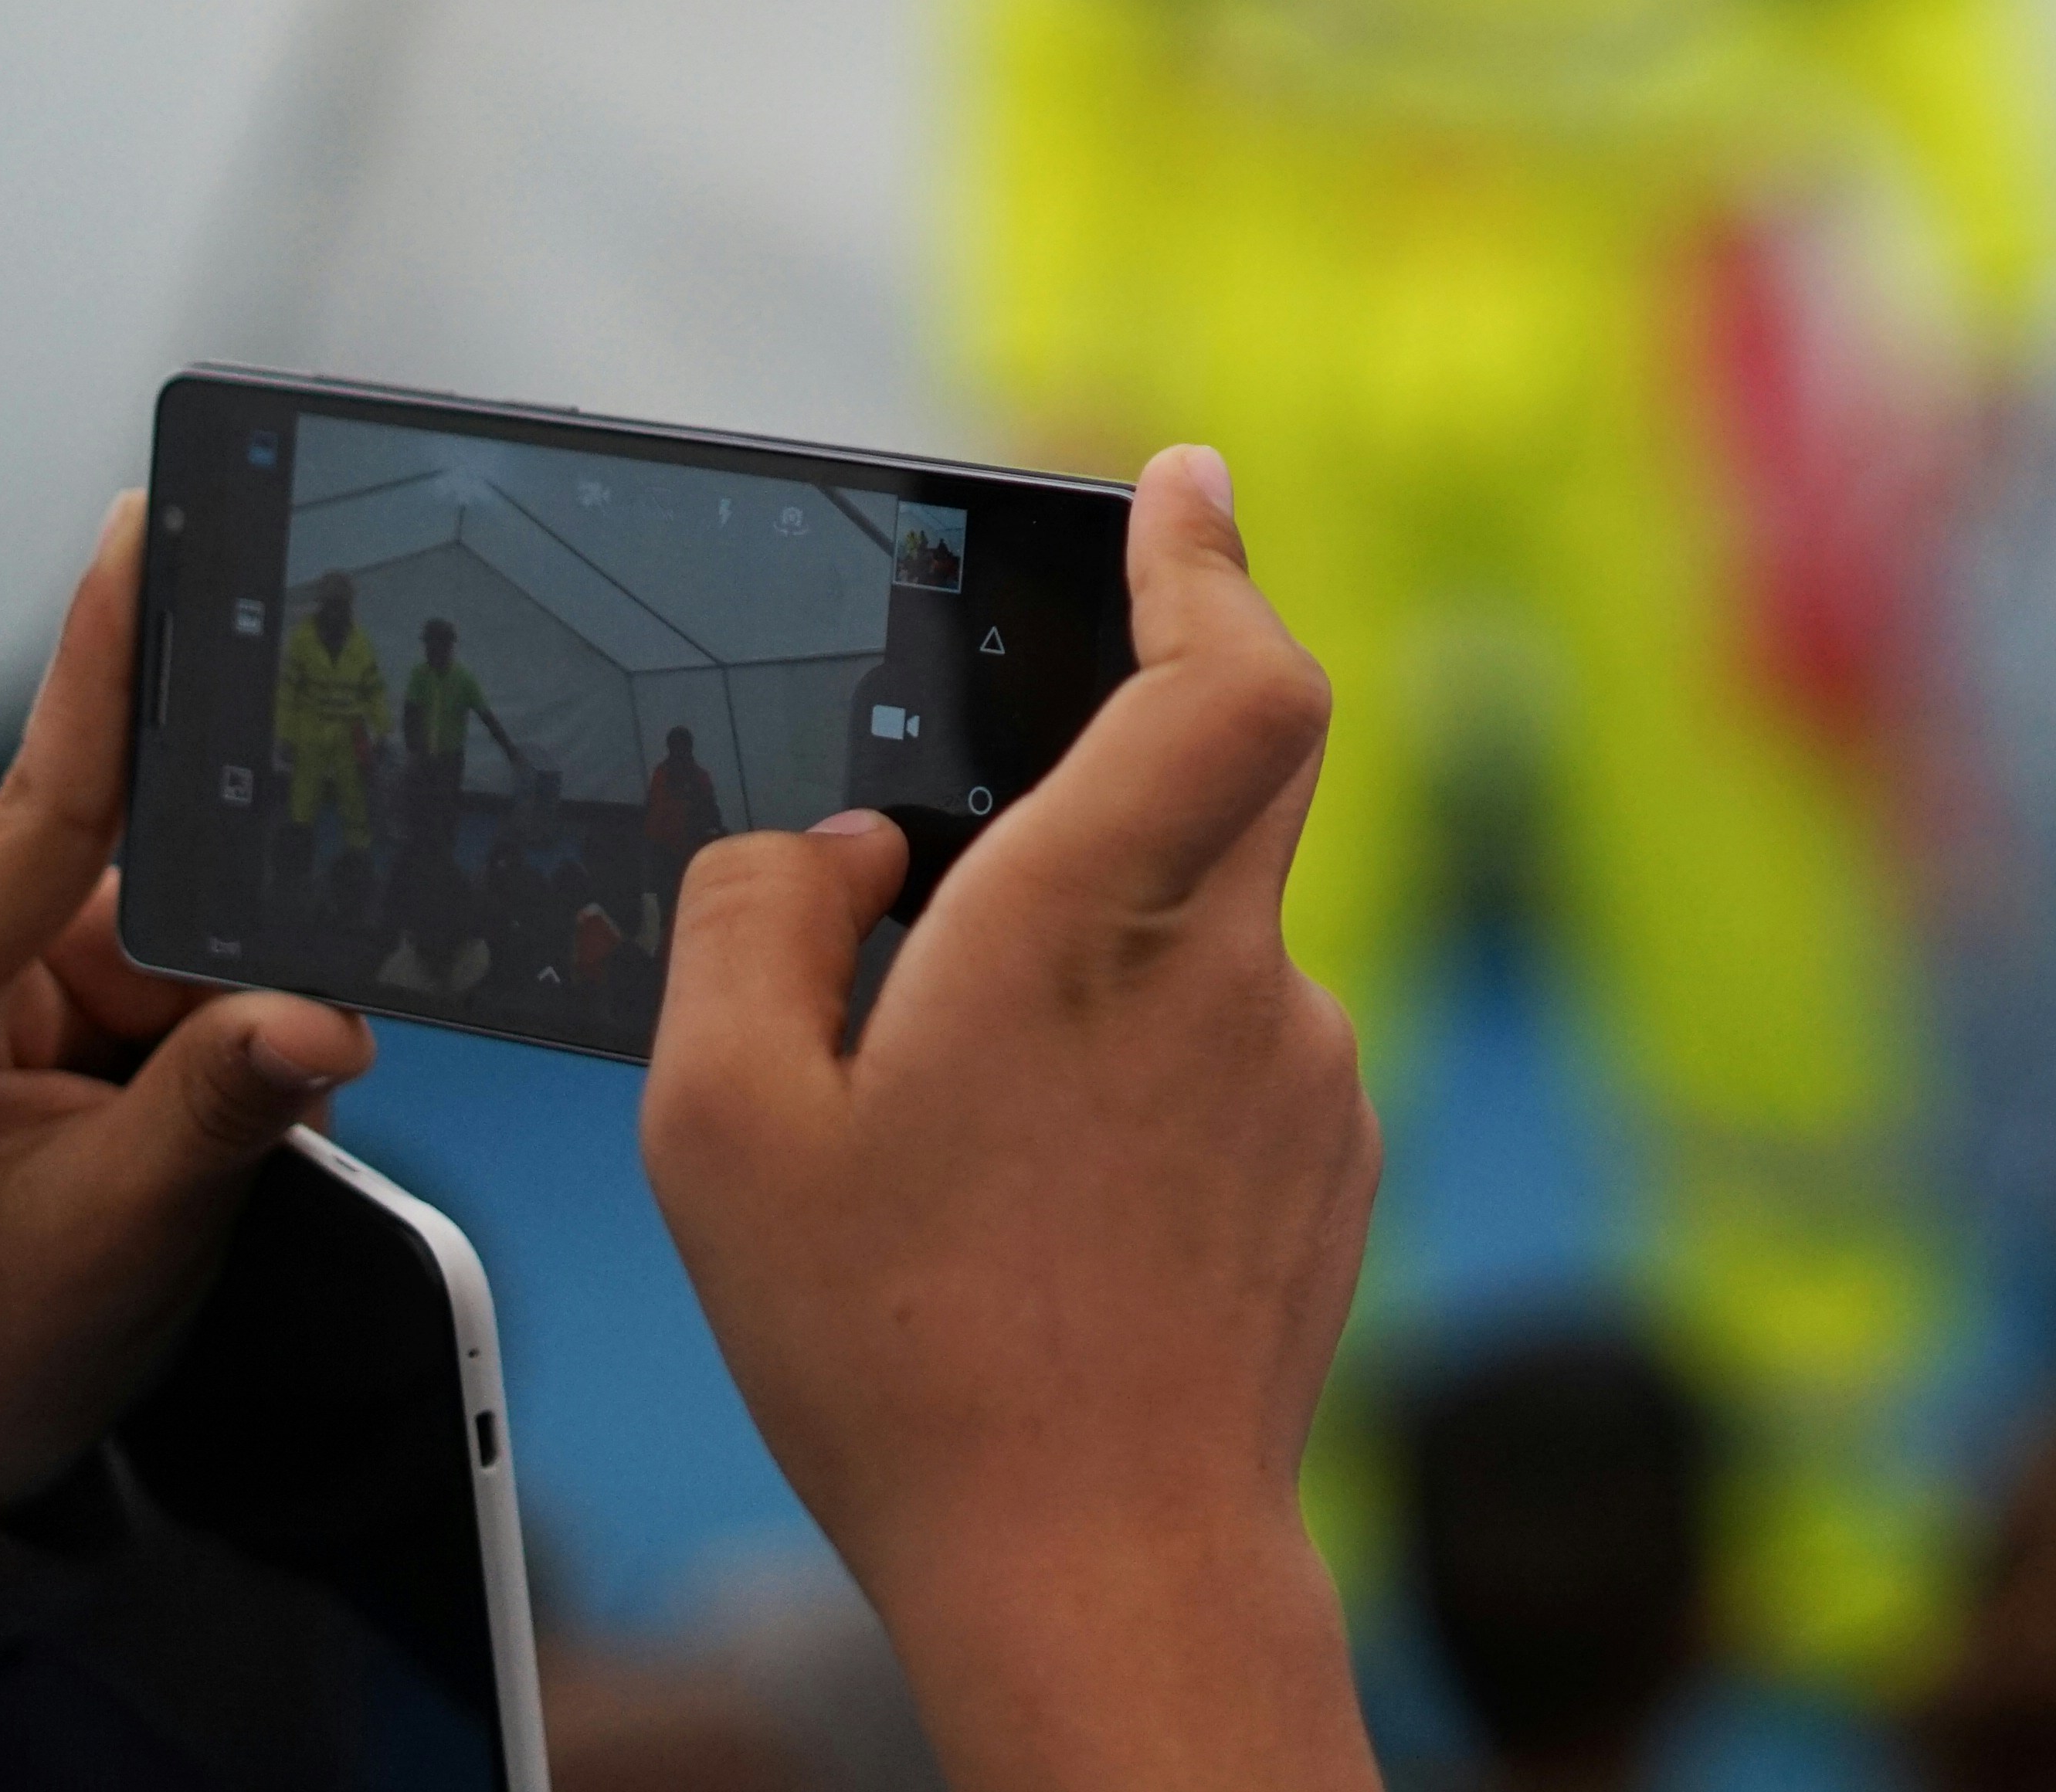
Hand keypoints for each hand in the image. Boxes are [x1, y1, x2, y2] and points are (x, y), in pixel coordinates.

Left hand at [0, 493, 375, 1510]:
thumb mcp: (116, 1234)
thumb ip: (222, 1107)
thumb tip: (333, 1019)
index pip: (39, 799)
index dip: (104, 661)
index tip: (145, 525)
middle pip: (144, 865)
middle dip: (232, 954)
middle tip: (259, 1050)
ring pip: (188, 919)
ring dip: (233, 1012)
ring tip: (213, 1138)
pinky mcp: (49, 987)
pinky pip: (189, 960)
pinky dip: (229, 1023)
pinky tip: (225, 1111)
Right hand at [642, 447, 1377, 1791]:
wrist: (1103, 1571)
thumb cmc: (900, 1355)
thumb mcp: (721, 1128)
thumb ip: (754, 924)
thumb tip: (840, 849)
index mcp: (1087, 926)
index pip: (1230, 669)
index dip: (1210, 557)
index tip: (1182, 485)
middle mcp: (1230, 972)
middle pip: (1250, 753)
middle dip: (1158, 704)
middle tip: (1046, 744)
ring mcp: (1306, 1070)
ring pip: (1219, 923)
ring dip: (1112, 955)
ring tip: (977, 1131)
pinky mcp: (1334, 1159)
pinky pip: (1242, 1047)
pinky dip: (1155, 1069)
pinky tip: (1058, 1198)